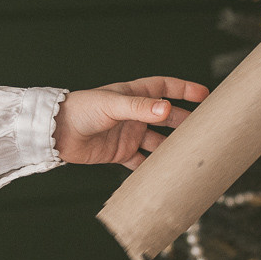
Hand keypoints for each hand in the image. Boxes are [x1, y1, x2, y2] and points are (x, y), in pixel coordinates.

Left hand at [53, 78, 209, 170]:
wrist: (56, 133)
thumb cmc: (80, 110)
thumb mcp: (112, 104)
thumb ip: (139, 107)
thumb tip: (166, 107)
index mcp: (132, 95)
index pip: (164, 88)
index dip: (184, 90)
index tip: (204, 95)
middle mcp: (133, 114)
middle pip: (166, 116)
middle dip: (184, 121)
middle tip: (203, 129)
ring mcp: (128, 133)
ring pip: (158, 140)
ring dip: (172, 146)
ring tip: (189, 153)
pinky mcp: (120, 152)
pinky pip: (142, 161)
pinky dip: (153, 166)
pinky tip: (166, 171)